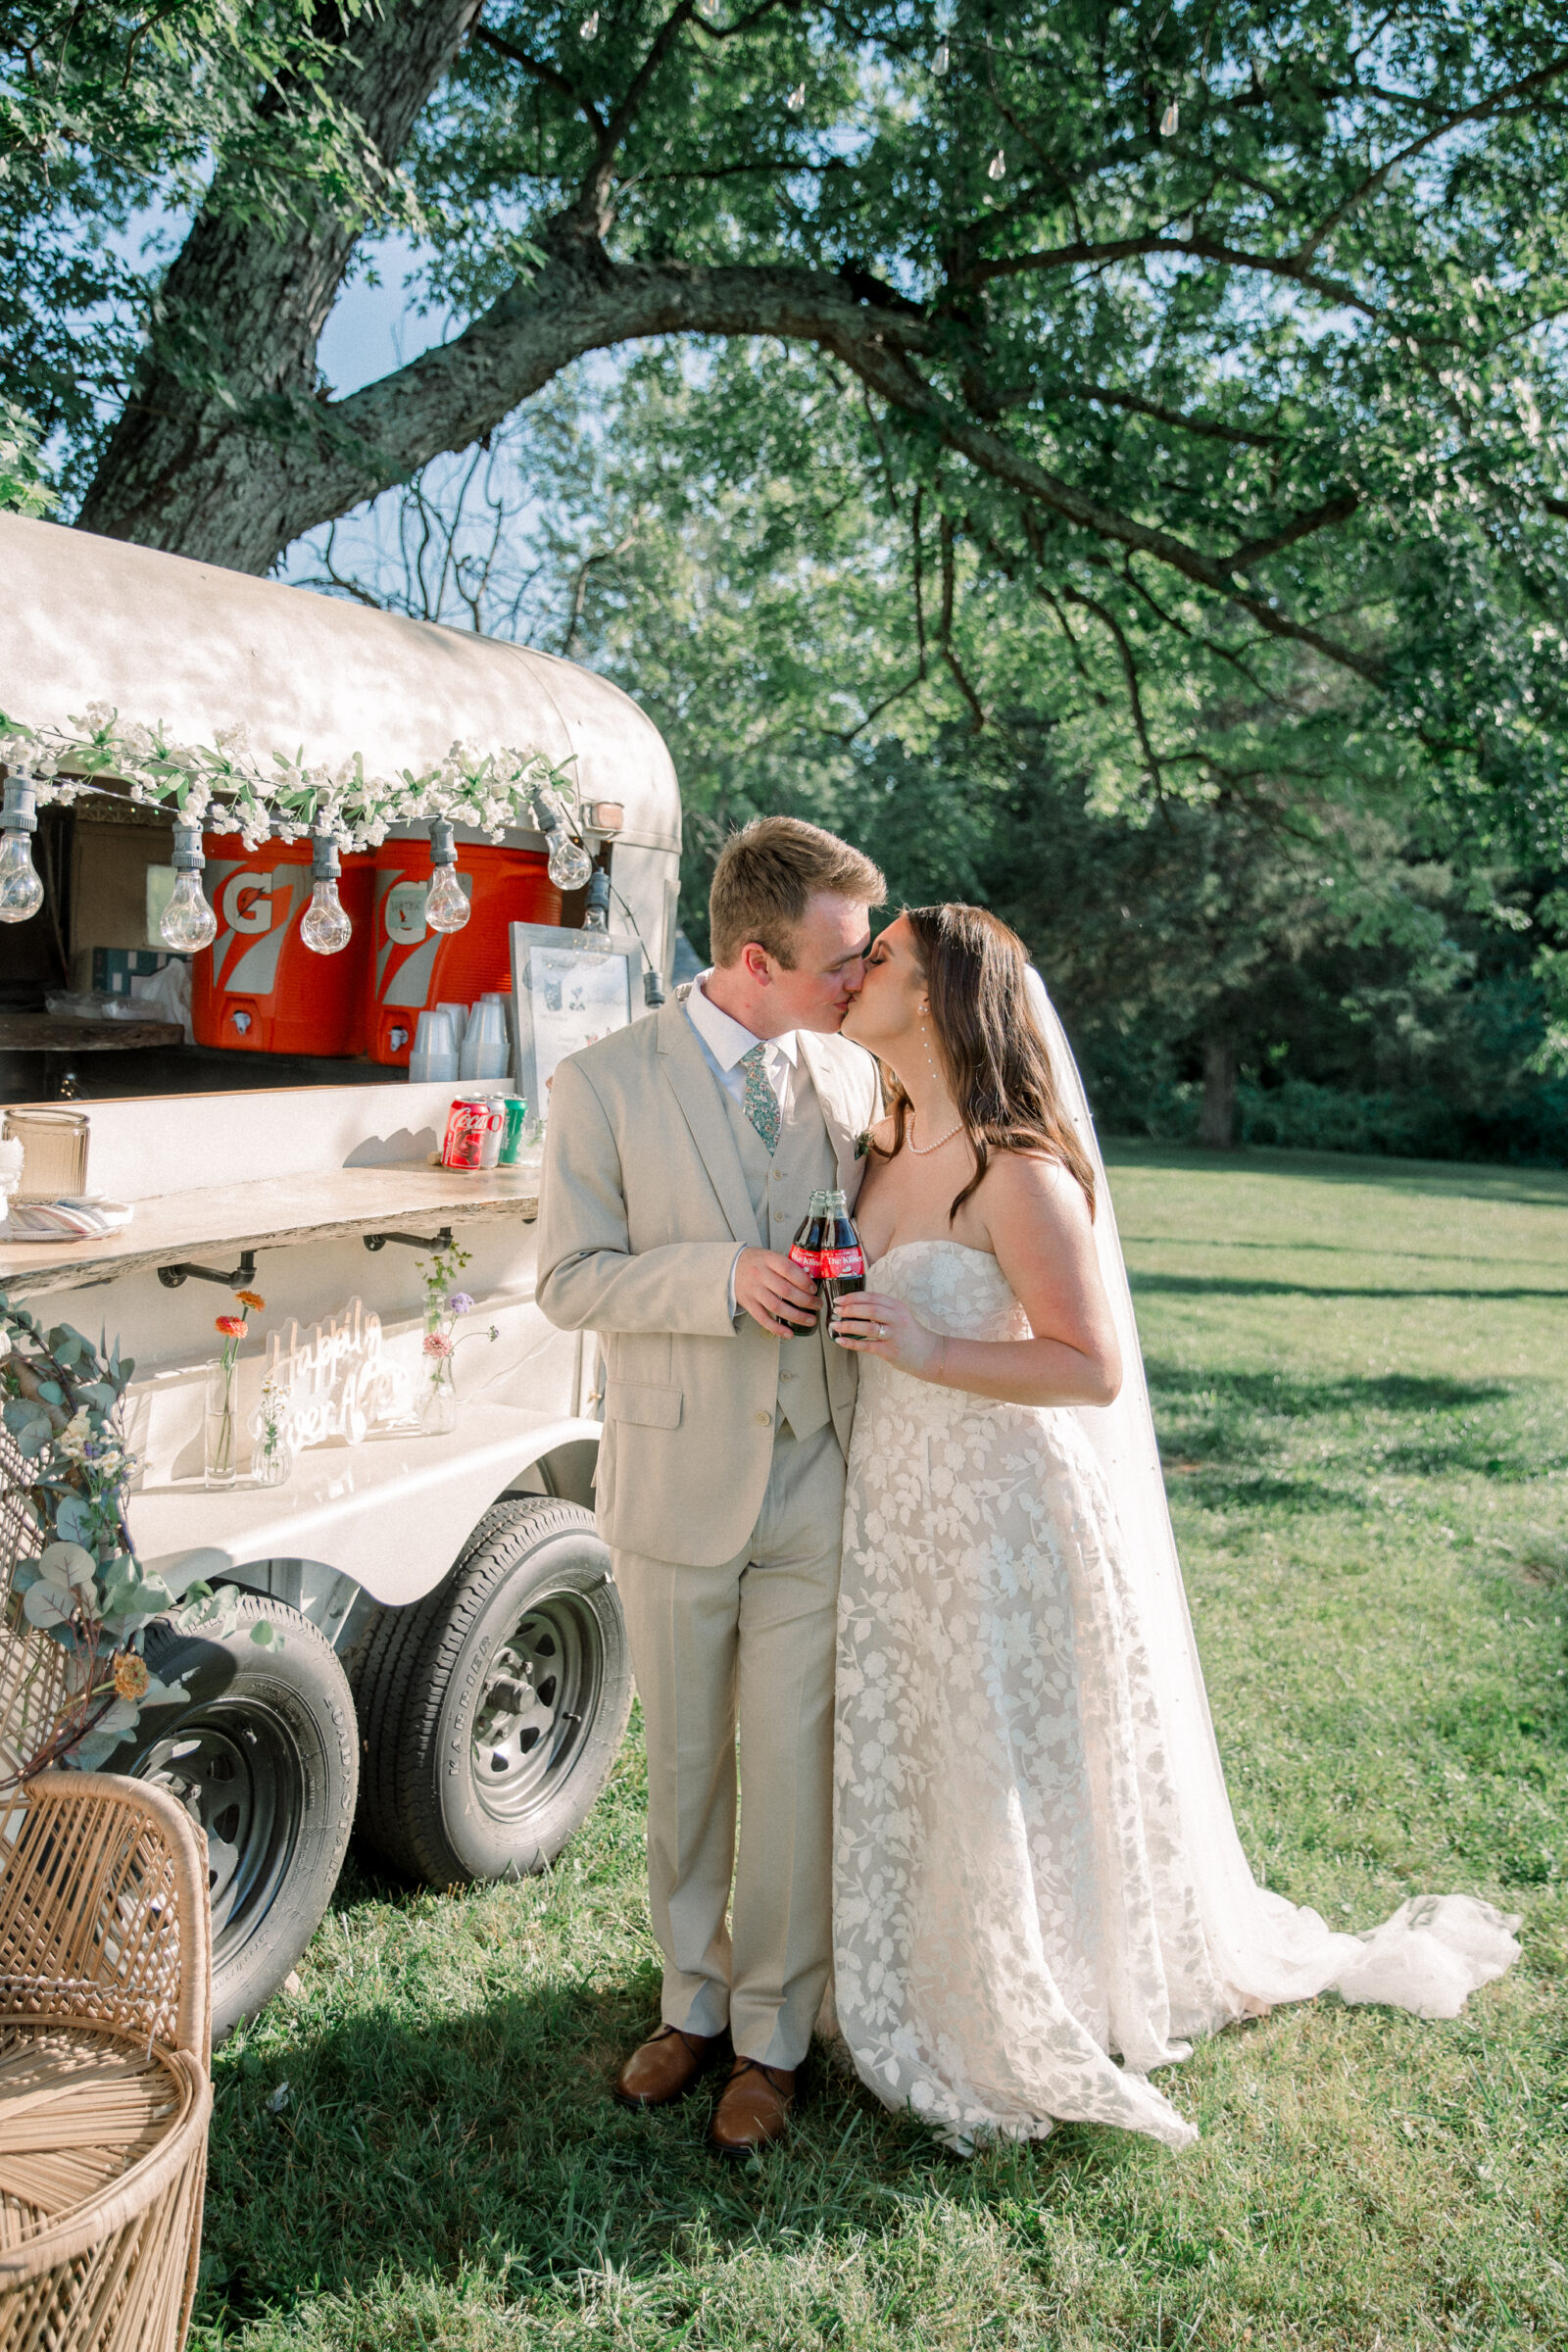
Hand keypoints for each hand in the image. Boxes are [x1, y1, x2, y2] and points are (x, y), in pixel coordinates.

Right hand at [734, 1247, 819, 1337]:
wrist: (730, 1268)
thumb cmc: (755, 1262)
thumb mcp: (770, 1255)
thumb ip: (787, 1265)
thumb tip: (810, 1277)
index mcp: (768, 1260)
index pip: (788, 1269)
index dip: (804, 1281)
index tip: (814, 1289)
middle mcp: (760, 1275)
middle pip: (786, 1291)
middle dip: (806, 1301)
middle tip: (818, 1305)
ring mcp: (754, 1291)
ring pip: (777, 1307)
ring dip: (797, 1316)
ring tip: (810, 1320)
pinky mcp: (749, 1304)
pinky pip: (763, 1319)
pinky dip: (777, 1328)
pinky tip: (789, 1333)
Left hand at [830, 1290, 944, 1379]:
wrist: (928, 1353)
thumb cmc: (908, 1333)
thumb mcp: (899, 1315)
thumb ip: (881, 1310)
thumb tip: (852, 1307)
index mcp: (897, 1306)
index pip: (872, 1297)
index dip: (853, 1297)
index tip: (839, 1299)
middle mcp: (897, 1319)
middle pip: (870, 1311)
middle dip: (850, 1309)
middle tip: (836, 1311)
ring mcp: (894, 1335)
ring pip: (868, 1328)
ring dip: (848, 1326)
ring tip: (835, 1325)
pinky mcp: (891, 1351)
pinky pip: (867, 1346)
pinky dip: (852, 1343)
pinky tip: (840, 1341)